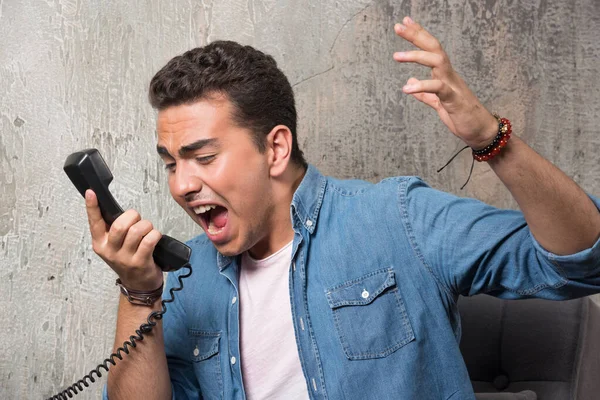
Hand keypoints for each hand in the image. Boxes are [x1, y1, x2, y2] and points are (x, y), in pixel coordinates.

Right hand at [85, 189, 162, 290]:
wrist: (138, 285)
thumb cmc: (128, 260)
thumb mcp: (115, 246)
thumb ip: (113, 230)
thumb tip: (120, 211)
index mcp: (100, 243)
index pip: (94, 222)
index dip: (92, 206)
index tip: (91, 192)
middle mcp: (109, 250)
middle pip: (120, 225)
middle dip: (133, 216)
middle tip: (138, 220)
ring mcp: (124, 258)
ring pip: (137, 231)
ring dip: (147, 226)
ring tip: (148, 230)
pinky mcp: (139, 262)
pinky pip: (149, 240)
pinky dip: (155, 234)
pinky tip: (155, 238)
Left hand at [393, 16, 498, 149]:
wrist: (481, 132)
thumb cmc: (463, 117)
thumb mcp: (439, 104)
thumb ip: (425, 94)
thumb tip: (410, 81)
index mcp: (445, 75)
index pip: (431, 49)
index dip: (419, 35)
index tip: (404, 23)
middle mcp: (449, 76)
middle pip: (434, 48)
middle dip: (417, 36)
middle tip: (398, 26)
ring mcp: (453, 86)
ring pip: (437, 62)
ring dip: (416, 56)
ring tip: (396, 56)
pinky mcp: (454, 100)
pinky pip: (438, 88)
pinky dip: (421, 87)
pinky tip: (407, 89)